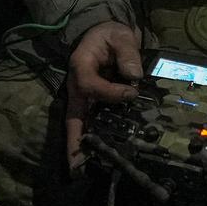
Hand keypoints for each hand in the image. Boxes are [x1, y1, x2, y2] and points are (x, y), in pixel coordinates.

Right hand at [64, 20, 144, 170]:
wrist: (105, 34)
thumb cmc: (111, 34)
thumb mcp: (120, 36)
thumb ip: (127, 53)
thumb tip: (134, 77)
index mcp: (81, 66)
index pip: (91, 86)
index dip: (111, 93)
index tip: (131, 95)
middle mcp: (77, 86)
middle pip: (72, 117)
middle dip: (74, 142)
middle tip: (77, 168)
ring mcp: (82, 97)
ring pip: (78, 125)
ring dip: (81, 147)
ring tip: (82, 171)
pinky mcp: (91, 104)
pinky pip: (89, 123)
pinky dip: (91, 140)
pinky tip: (98, 158)